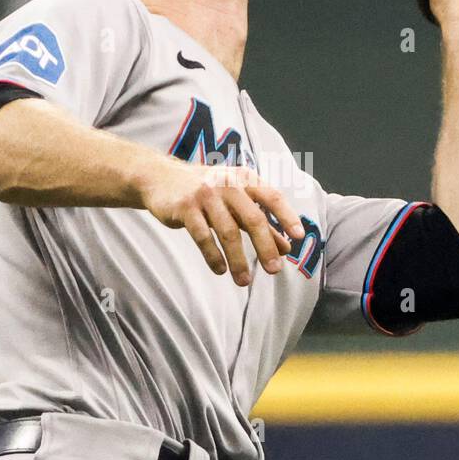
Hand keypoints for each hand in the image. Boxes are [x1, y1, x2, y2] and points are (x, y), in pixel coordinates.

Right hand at [138, 160, 305, 285]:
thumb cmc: (205, 191)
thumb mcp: (235, 201)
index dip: (286, 217)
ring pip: (228, 232)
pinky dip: (213, 256)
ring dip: (238, 259)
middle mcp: (227, 184)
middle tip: (274, 270)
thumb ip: (260, 221)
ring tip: (244, 281)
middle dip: (265, 247)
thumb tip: (286, 246)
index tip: (298, 237)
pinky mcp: (185, 207)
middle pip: (253, 218)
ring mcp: (205, 195)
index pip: (272, 197)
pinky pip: (203, 236)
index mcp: (244, 179)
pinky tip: (220, 270)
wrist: (160, 178)